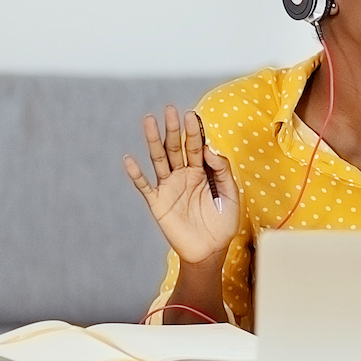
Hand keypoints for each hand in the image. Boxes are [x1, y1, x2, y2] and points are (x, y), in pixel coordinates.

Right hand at [123, 106, 239, 265]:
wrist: (211, 251)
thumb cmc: (223, 223)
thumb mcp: (230, 194)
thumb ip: (222, 170)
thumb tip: (209, 148)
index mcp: (202, 172)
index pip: (196, 146)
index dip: (194, 131)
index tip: (191, 114)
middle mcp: (183, 176)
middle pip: (176, 148)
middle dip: (173, 129)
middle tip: (170, 109)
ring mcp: (169, 187)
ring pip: (159, 159)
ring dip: (153, 141)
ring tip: (148, 120)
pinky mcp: (158, 203)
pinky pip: (145, 186)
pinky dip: (136, 174)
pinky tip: (129, 160)